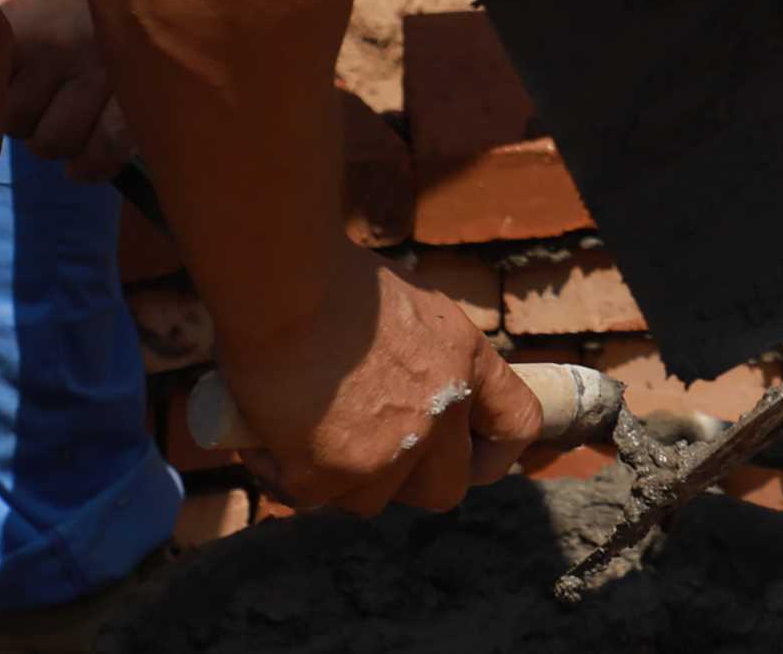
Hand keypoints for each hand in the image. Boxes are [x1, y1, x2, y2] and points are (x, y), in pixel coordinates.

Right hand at [0, 0, 132, 183]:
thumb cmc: (107, 1)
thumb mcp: (136, 46)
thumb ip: (127, 104)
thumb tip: (100, 163)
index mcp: (131, 66)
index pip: (111, 144)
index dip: (96, 163)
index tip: (84, 165)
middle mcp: (90, 61)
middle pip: (55, 144)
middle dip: (54, 138)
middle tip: (56, 112)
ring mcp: (45, 50)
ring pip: (18, 126)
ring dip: (22, 117)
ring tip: (32, 87)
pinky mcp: (4, 40)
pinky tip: (9, 73)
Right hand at [217, 247, 543, 514]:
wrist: (286, 287)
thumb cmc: (335, 282)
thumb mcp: (414, 309)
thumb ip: (428, 359)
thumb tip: (412, 391)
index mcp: (469, 362)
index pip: (517, 424)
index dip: (494, 453)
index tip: (468, 455)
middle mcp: (442, 414)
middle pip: (445, 488)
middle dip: (409, 481)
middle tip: (368, 453)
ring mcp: (391, 451)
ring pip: (371, 500)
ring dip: (340, 478)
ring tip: (304, 431)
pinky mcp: (332, 475)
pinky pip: (309, 499)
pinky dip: (284, 474)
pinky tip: (265, 435)